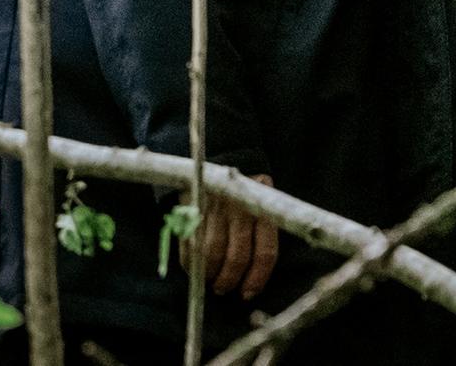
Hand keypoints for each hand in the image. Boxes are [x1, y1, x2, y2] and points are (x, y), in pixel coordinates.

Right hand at [193, 175, 278, 297]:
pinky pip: (190, 243)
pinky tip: (195, 269)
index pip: (265, 252)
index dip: (257, 278)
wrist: (218, 161)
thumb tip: (251, 283)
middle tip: (223, 288)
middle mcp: (240, 208)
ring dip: (210, 274)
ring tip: (209, 280)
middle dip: (229, 279)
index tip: (248, 293)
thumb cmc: (242, 196)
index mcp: (262, 210)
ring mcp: (215, 206)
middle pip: (238, 256)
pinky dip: (191, 263)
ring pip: (213, 253)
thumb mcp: (258, 207)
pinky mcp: (193, 205)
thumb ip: (259, 236)